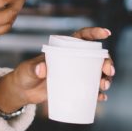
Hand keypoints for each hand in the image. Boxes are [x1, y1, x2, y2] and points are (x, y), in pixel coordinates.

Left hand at [0, 27, 115, 112]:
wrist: (23, 91)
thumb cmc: (25, 75)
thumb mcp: (27, 70)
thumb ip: (33, 69)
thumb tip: (42, 69)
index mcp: (63, 49)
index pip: (81, 37)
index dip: (94, 33)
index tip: (106, 33)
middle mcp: (72, 60)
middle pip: (95, 57)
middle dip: (106, 61)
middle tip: (108, 71)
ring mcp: (75, 74)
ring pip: (96, 73)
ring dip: (105, 78)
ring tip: (104, 86)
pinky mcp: (74, 88)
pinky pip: (91, 90)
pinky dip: (98, 94)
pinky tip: (101, 97)